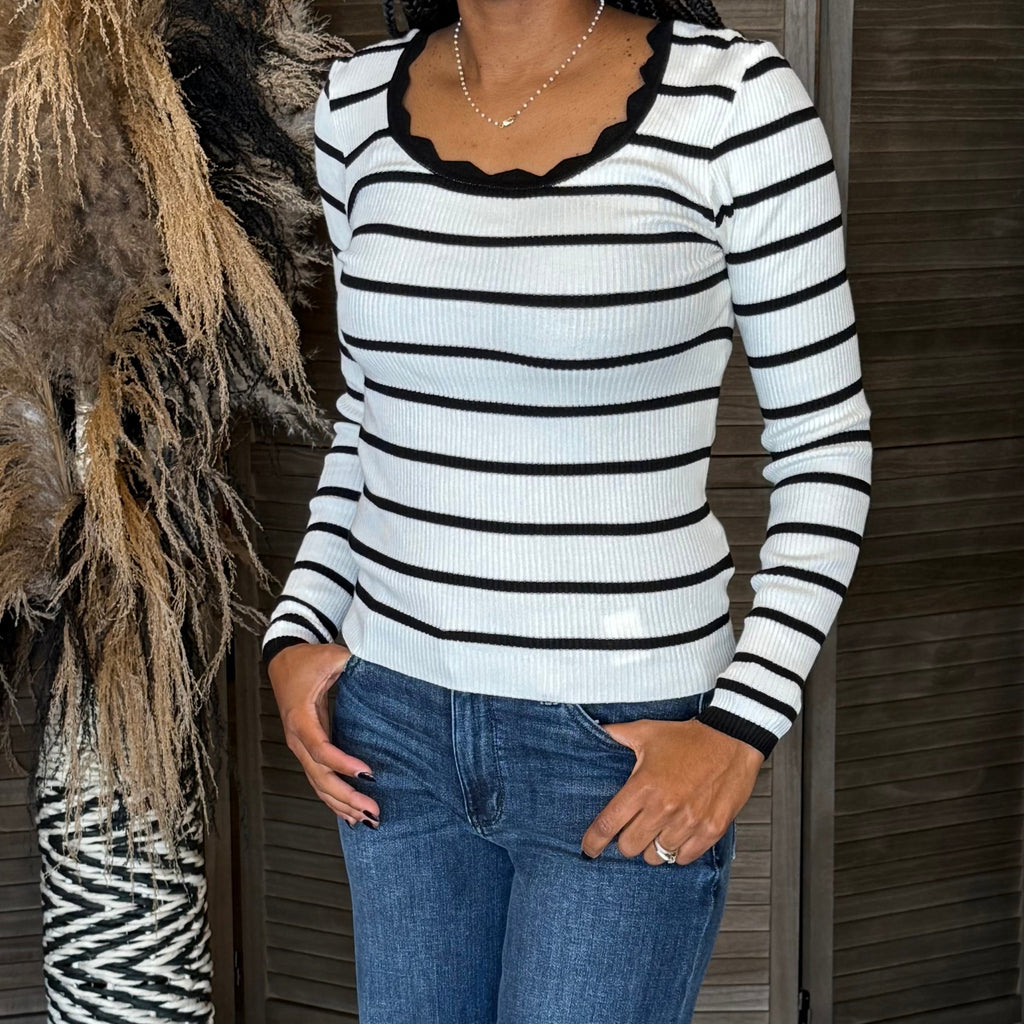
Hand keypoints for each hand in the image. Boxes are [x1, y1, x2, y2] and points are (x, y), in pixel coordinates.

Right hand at [267, 642, 379, 827]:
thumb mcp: (331, 656)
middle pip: (319, 776)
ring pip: (318, 784)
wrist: (283, 660)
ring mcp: (300, 746)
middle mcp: (297, 738)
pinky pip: (319, 778)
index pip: (320, 748)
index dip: (342, 764)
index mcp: (300, 717)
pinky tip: (350, 814)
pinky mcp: (308, 749)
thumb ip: (354, 662)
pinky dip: (333, 798)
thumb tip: (382, 664)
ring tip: (367, 819)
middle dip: (346, 796)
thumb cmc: (307, 660)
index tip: (367, 773)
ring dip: (341, 804)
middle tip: (372, 809)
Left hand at [579, 718, 763, 864]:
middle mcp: (664, 808)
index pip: (608, 824)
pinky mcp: (711, 830)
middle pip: (630, 847)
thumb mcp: (647, 731)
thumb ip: (617, 734)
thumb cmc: (689, 737)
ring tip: (657, 830)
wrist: (732, 738)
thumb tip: (594, 729)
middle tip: (632, 828)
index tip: (588, 848)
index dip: (593, 841)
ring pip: (656, 856)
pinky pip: (684, 858)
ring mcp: (689, 822)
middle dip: (626, 841)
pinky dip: (677, 851)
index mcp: (644, 786)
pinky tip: (678, 835)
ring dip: (652, 846)